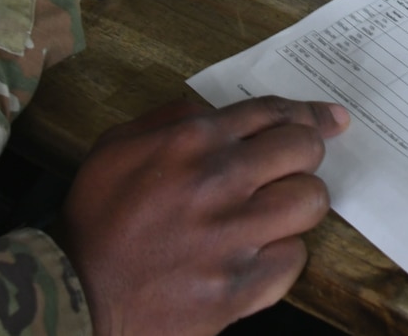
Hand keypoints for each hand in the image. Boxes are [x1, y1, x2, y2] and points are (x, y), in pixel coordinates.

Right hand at [56, 96, 348, 335]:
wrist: (74, 295)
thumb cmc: (96, 219)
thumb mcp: (118, 145)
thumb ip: (174, 119)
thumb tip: (221, 113)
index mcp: (192, 141)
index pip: (274, 112)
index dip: (310, 114)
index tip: (332, 120)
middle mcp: (219, 181)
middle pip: (304, 149)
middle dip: (304, 155)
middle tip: (291, 170)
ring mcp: (233, 237)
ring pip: (310, 202)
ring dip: (297, 205)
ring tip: (274, 214)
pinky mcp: (239, 288)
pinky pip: (294, 260)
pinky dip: (280, 257)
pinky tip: (254, 256)